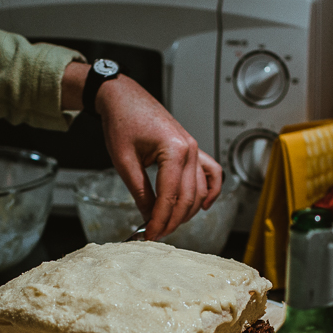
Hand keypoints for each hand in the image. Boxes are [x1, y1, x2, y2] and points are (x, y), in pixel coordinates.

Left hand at [61, 63, 222, 240]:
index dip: (160, 219)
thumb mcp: (124, 161)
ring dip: (186, 211)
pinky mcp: (192, 149)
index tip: (149, 234)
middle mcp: (190, 149)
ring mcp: (194, 148)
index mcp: (174, 149)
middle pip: (188, 197)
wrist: (123, 97)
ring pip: (199, 190)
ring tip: (168, 224)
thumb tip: (148, 217)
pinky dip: (210, 191)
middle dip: (172, 220)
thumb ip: (140, 191)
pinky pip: (211, 173)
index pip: (170, 196)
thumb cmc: (122, 121)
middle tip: (156, 234)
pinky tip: (203, 206)